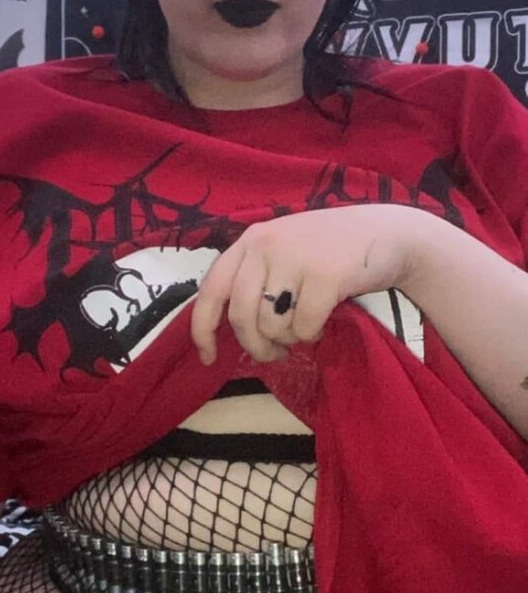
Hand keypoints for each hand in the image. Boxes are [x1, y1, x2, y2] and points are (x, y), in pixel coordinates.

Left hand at [191, 204, 424, 364]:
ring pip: (272, 327)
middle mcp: (265, 244)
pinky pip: (303, 328)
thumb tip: (228, 330)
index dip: (202, 329)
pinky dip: (313, 333)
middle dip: (256, 347)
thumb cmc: (332, 252)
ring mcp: (294, 257)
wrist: (389, 235)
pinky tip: (324, 320)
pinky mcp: (324, 275)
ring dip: (289, 338)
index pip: (211, 289)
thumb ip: (255, 279)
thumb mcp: (285, 254)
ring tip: (306, 325)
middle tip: (276, 354)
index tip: (208, 358)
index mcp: (250, 240)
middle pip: (241, 317)